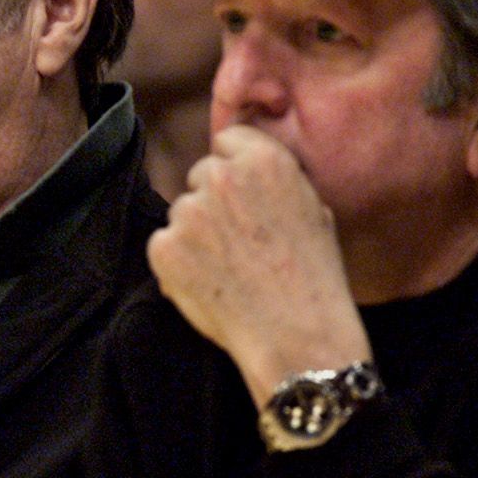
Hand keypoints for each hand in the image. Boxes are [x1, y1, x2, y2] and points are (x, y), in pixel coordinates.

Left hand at [147, 124, 370, 407]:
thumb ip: (273, 179)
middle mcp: (221, 177)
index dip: (235, 168)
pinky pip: (163, 244)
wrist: (298, 336)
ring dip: (196, 232)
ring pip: (182, 210)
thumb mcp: (312, 208)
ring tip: (229, 268)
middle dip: (214, 200)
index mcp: (263, 159)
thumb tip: (244, 167)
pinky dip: (177, 262)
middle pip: (201, 174)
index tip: (244, 195)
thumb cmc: (314, 278)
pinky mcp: (165, 247)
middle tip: (239, 240)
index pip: (227, 141)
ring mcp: (189, 212)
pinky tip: (210, 284)